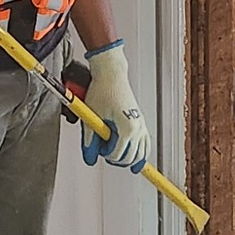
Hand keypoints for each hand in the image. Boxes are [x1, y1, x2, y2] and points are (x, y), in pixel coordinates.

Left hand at [78, 42, 148, 170]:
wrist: (111, 74)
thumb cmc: (102, 91)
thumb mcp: (92, 119)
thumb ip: (90, 141)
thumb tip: (89, 157)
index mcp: (127, 128)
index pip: (117, 155)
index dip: (104, 154)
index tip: (96, 146)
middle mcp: (138, 128)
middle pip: (130, 158)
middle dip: (115, 158)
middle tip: (103, 149)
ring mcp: (141, 125)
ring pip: (140, 154)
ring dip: (128, 158)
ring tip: (115, 155)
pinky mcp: (141, 121)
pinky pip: (145, 144)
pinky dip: (140, 152)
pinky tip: (135, 160)